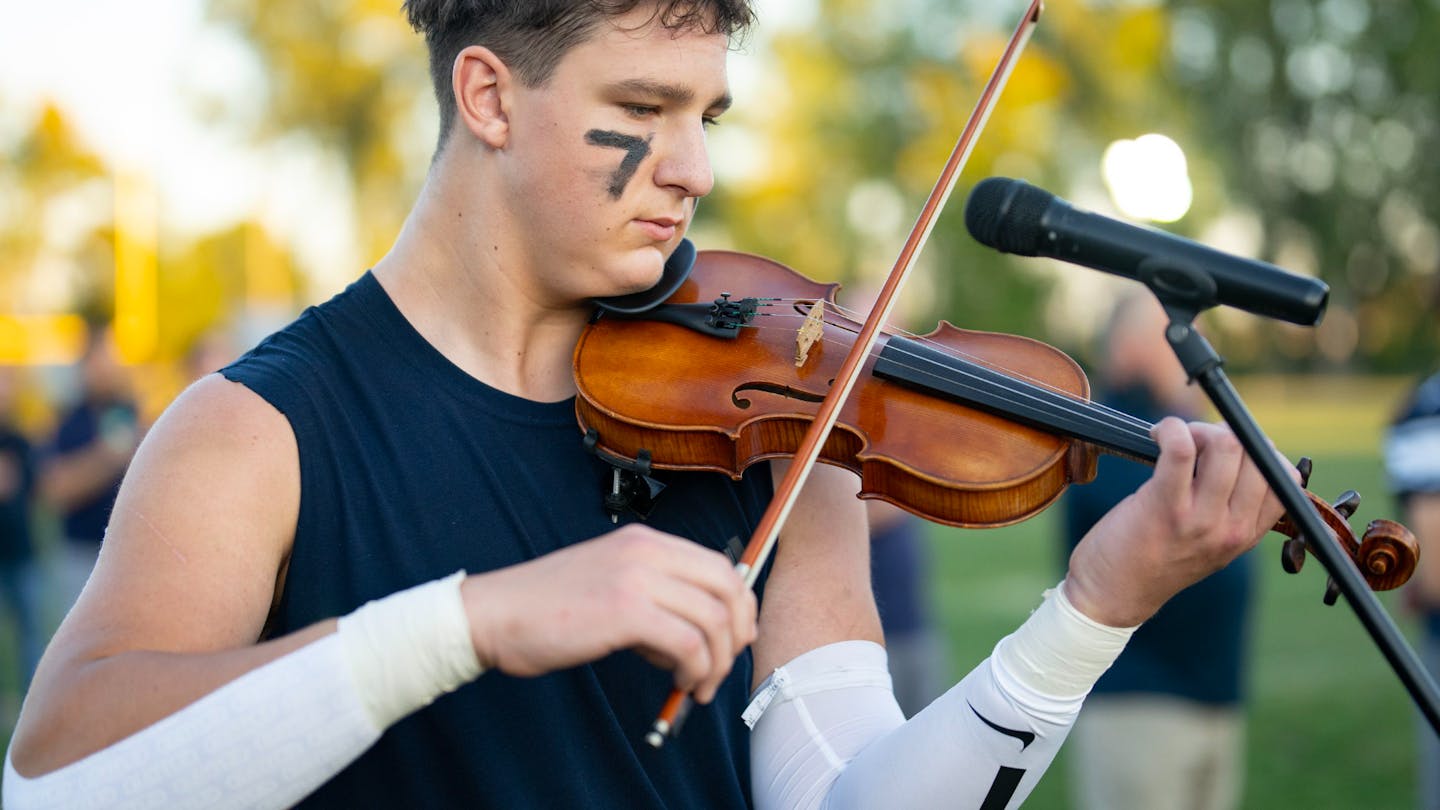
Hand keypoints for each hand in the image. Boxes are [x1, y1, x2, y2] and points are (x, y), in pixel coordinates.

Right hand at [460, 524, 756, 702]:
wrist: (497, 614)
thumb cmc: (548, 608)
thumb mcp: (611, 582)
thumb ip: (655, 594)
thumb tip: (702, 629)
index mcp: (644, 541)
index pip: (718, 564)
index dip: (739, 603)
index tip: (736, 636)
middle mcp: (646, 551)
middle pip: (727, 586)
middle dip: (738, 632)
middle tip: (725, 664)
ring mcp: (636, 578)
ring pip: (714, 618)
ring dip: (717, 661)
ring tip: (697, 684)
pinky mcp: (625, 612)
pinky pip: (688, 643)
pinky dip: (695, 669)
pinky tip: (679, 682)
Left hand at [1064, 417, 1292, 626]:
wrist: (1112, 594)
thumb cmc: (1154, 558)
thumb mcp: (1208, 543)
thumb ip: (1229, 508)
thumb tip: (1235, 447)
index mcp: (1247, 536)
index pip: (1283, 479)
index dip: (1255, 450)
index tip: (1223, 449)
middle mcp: (1232, 529)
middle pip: (1256, 453)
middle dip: (1224, 432)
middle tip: (1192, 440)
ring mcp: (1200, 520)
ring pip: (1225, 445)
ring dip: (1196, 429)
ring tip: (1172, 438)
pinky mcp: (1164, 508)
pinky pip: (1181, 449)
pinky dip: (1171, 429)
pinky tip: (1157, 434)